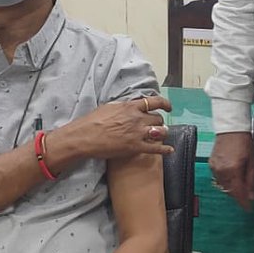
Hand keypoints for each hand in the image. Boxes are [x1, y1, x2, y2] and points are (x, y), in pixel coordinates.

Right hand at [51, 95, 172, 165]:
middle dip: (158, 122)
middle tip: (156, 125)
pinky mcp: (136, 147)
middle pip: (158, 119)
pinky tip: (170, 150)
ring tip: (160, 135)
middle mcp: (137, 119)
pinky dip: (165, 149)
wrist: (84, 137)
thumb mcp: (110, 107)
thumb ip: (124, 107)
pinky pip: (156, 148)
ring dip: (162, 133)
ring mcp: (138, 133)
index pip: (155, 102)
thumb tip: (131, 106)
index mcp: (131, 107)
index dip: (165, 104)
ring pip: (160, 132)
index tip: (168, 107)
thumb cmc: (92, 121)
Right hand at [209, 132, 253, 210]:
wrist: (232, 128)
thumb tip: (252, 196)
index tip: (248, 209)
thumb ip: (252, 179)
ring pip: (223, 185)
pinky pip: (218, 178)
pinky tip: (233, 177)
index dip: (243, 202)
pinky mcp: (211, 164)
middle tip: (247, 197)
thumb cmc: (245, 142)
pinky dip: (226, 180)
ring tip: (241, 186)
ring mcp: (214, 167)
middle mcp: (221, 170)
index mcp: (233, 170)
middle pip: (229, 191)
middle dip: (238, 195)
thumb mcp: (253, 161)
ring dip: (232, 188)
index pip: (237, 193)